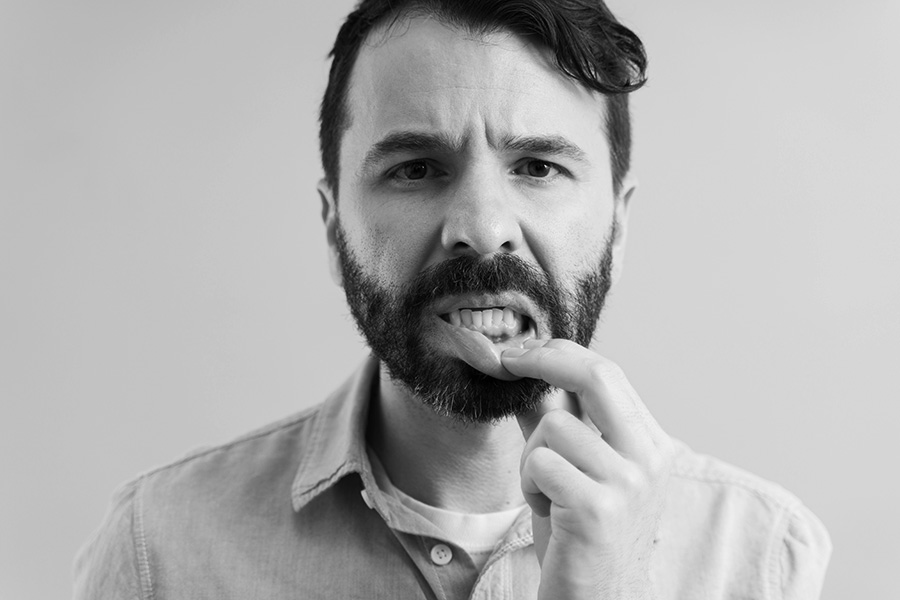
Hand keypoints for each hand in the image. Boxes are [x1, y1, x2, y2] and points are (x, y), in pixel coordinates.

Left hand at [501, 339, 673, 599]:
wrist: (590, 596)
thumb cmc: (577, 531)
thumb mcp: (570, 465)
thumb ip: (554, 419)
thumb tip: (523, 370)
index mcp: (651, 444)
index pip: (609, 374)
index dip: (560, 352)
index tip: (521, 350)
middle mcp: (650, 459)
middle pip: (596, 377)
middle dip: (543, 359)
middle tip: (506, 360)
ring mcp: (629, 484)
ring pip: (553, 426)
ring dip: (531, 458)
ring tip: (546, 491)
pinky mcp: (598, 509)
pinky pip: (540, 463)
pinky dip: (529, 485)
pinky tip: (548, 510)